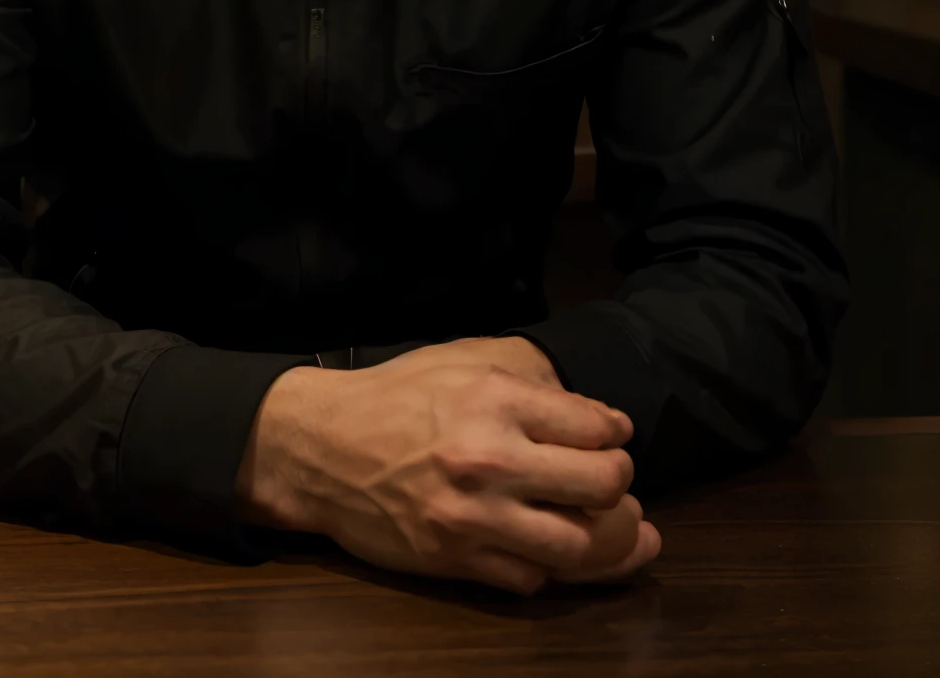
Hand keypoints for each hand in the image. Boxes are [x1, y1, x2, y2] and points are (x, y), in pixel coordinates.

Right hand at [237, 337, 660, 594]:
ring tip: (593, 519)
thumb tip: (597, 415)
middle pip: (602, 485)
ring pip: (578, 544)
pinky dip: (545, 563)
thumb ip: (529, 378)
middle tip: (609, 477)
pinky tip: (542, 541)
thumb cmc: (394, 397)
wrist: (321, 446)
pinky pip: (531, 579)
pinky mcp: (455, 559)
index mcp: (494, 399)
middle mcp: (490, 459)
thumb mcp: (461, 360)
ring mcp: (474, 516)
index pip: (596, 427)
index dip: (615, 432)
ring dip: (597, 535)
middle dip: (618, 482)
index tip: (612, 435)